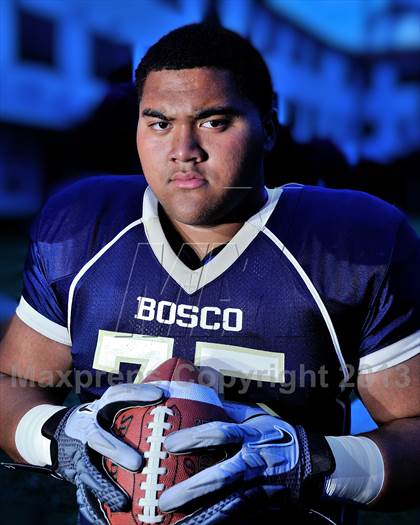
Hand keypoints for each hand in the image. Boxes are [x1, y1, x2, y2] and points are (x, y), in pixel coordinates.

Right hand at [42, 383, 162, 523]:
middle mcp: (86, 429)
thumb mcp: (111, 406)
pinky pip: (85, 493)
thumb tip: (178, 394)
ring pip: (89, 472)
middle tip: (138, 463)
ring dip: (105, 487)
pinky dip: (97, 506)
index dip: (137, 394)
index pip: (117, 396)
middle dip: (116, 451)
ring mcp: (78, 454)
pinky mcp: (75, 474)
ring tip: (123, 502)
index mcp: (99, 408)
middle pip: (99, 439)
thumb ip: (137, 403)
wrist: (56, 434)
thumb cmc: (99, 419)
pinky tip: (116, 514)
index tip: (160, 395)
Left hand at [159, 402, 334, 521]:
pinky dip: (216, 520)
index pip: (221, 433)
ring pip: (227, 501)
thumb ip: (229, 410)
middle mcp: (253, 461)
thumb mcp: (256, 416)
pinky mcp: (261, 502)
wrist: (311, 461)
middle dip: (193, 488)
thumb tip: (201, 396)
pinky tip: (193, 524)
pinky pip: (235, 514)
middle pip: (221, 475)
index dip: (196, 438)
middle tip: (165, 498)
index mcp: (250, 434)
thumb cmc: (276, 433)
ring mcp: (258, 485)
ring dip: (200, 512)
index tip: (170, 444)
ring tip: (174, 517)